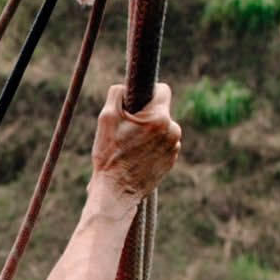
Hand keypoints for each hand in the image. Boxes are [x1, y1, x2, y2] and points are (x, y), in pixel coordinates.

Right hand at [89, 86, 181, 204]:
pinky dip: (151, 145)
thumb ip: (117, 94)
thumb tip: (126, 87)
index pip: (163, 89)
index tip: (135, 102)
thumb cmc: (109, 155)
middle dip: (145, 115)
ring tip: (130, 145)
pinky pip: (163, 144)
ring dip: (149, 131)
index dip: (147, 92)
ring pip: (162, 128)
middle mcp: (172, 130)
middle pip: (160, 111)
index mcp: (159, 118)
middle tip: (126, 128)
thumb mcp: (106, 118)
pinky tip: (136, 156)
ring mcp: (173, 147)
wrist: (116, 192)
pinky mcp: (171, 160)